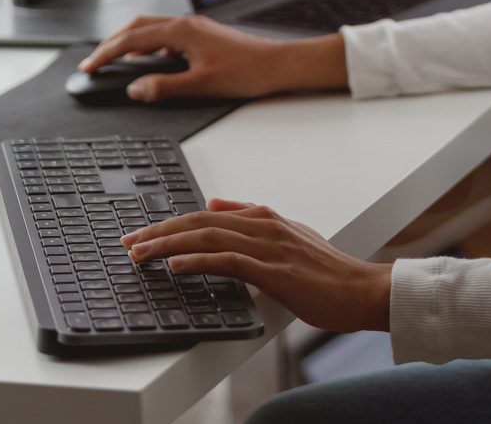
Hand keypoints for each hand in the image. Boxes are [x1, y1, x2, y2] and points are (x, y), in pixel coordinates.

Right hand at [79, 14, 291, 100]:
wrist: (277, 65)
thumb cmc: (246, 72)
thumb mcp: (200, 85)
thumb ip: (164, 87)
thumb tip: (135, 88)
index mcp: (181, 31)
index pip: (132, 39)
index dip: (106, 53)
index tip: (89, 66)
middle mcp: (186, 24)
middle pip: (138, 27)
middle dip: (113, 43)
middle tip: (95, 62)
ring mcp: (195, 28)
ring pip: (152, 30)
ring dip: (131, 44)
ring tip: (115, 62)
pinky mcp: (202, 36)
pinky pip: (166, 37)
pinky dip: (150, 48)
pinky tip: (150, 65)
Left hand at [122, 198, 391, 334]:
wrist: (363, 290)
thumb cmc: (329, 272)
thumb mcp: (290, 235)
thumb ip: (252, 217)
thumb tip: (215, 200)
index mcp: (265, 217)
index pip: (207, 213)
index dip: (171, 222)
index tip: (142, 233)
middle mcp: (265, 225)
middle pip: (200, 221)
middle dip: (159, 231)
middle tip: (128, 242)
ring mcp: (269, 246)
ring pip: (208, 237)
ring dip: (168, 244)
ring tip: (140, 254)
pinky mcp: (274, 270)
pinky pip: (228, 261)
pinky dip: (198, 261)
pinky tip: (176, 266)